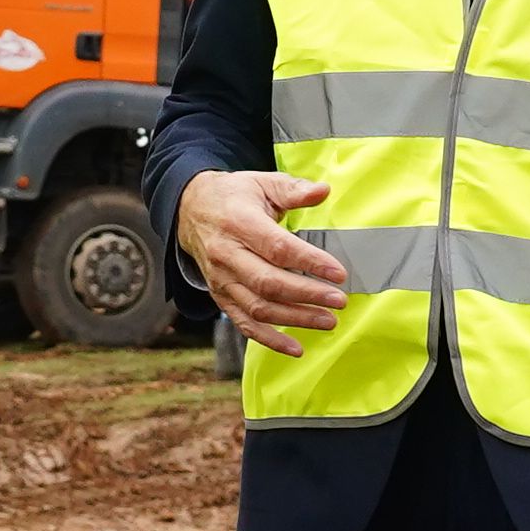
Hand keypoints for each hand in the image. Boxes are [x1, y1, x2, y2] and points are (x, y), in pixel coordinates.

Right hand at [178, 170, 351, 351]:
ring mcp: (221, 279)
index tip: (338, 273)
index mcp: (239, 222)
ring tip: (328, 321)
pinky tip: (296, 348)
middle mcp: (227, 255)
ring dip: (295, 319)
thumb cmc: (233, 196)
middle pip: (268, 283)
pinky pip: (245, 323)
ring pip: (259, 307)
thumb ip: (293, 189)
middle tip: (339, 301)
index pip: (277, 248)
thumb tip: (323, 191)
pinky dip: (270, 339)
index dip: (309, 262)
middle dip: (307, 295)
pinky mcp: (221, 296)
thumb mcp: (261, 182)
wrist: (190, 211)